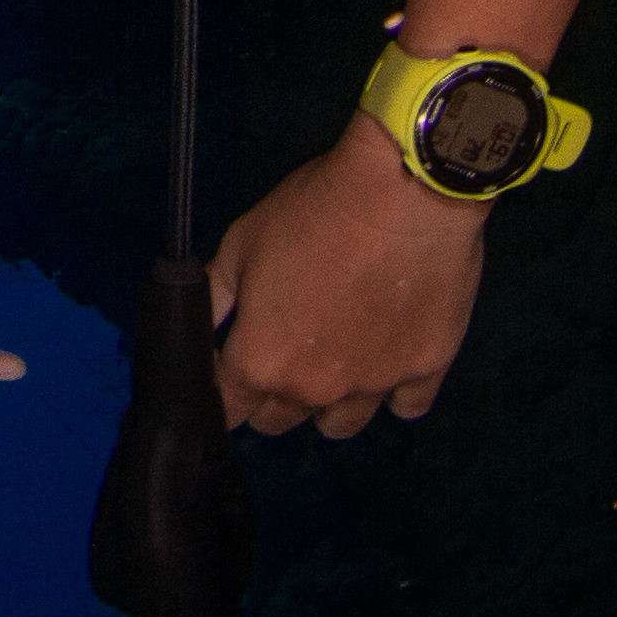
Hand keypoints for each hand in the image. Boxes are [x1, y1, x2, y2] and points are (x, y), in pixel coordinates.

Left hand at [206, 127, 488, 440]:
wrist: (400, 193)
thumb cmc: (315, 211)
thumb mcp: (241, 242)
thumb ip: (212, 296)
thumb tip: (192, 326)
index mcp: (262, 362)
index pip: (227, 409)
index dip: (221, 391)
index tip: (228, 367)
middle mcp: (315, 388)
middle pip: (280, 420)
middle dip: (269, 395)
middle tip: (280, 349)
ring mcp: (373, 386)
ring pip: (340, 423)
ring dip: (328, 402)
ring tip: (332, 359)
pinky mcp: (425, 370)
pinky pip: (406, 406)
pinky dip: (394, 391)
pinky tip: (387, 359)